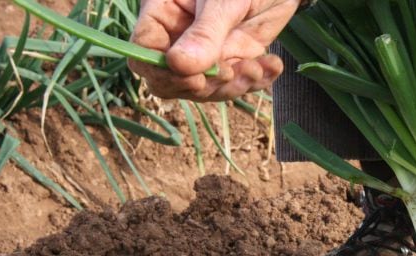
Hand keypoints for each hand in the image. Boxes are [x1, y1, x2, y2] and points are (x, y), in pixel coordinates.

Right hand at [129, 0, 299, 100]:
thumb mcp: (224, 1)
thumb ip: (205, 33)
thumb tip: (179, 66)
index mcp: (163, 12)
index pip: (144, 53)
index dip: (163, 74)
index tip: (196, 80)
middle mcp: (180, 36)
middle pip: (174, 79)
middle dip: (204, 86)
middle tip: (231, 73)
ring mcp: (207, 51)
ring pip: (207, 88)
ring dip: (233, 86)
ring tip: (257, 68)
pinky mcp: (234, 59)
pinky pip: (237, 83)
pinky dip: (256, 81)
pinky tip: (272, 65)